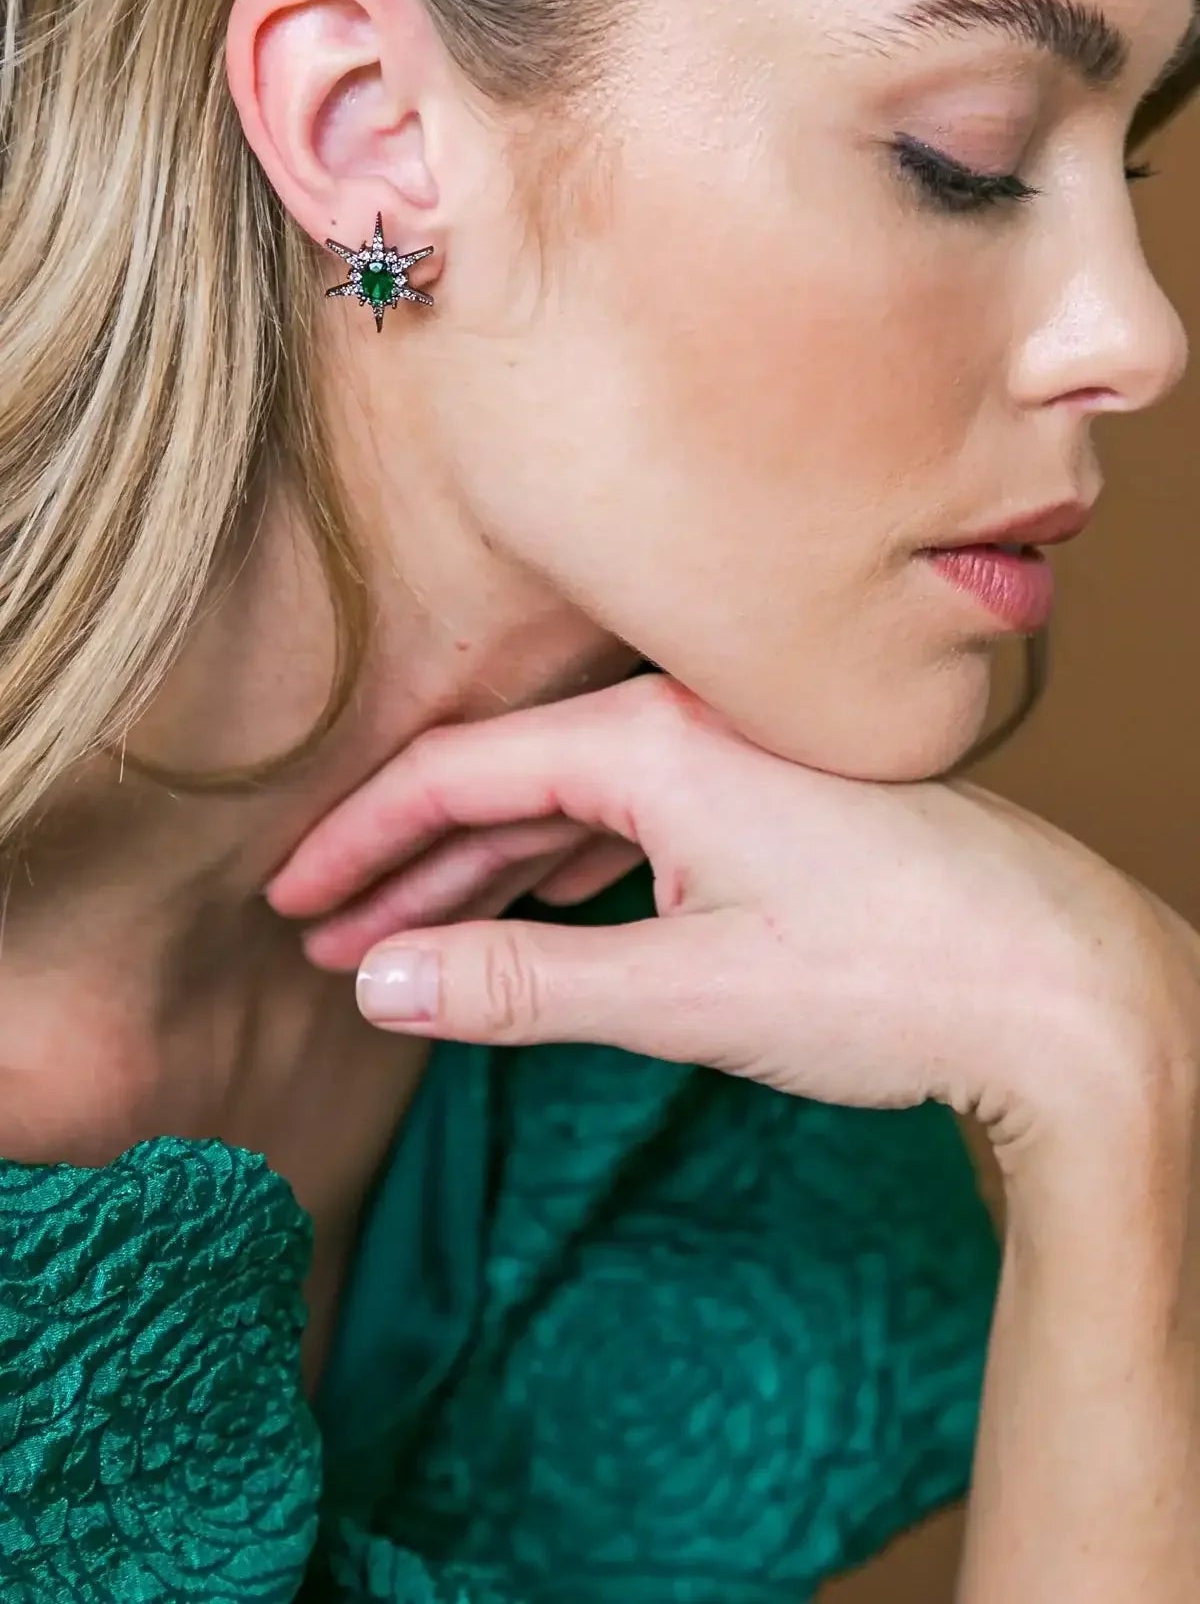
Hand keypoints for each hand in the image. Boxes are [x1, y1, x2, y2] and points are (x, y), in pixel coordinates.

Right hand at [266, 675, 1199, 1180]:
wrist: (1072, 994)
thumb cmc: (895, 979)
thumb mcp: (683, 991)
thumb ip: (520, 985)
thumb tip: (380, 983)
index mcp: (654, 741)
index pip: (456, 773)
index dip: (359, 839)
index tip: (291, 901)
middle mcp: (690, 724)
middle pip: (504, 784)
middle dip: (406, 868)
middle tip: (322, 940)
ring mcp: (739, 759)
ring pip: (571, 806)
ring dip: (482, 876)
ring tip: (402, 943)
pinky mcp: (775, 803)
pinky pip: (637, 822)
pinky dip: (565, 873)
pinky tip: (535, 907)